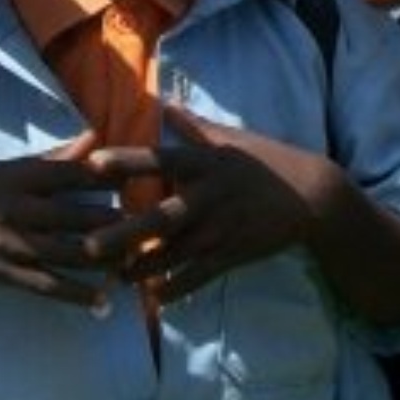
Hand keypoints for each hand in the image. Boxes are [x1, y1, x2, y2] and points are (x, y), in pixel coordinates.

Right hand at [0, 137, 123, 309]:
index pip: (68, 175)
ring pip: (66, 255)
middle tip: (145, 224)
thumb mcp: (10, 167)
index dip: (103, 178)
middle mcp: (18, 211)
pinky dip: (78, 296)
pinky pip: (48, 287)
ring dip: (103, 259)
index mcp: (19, 179)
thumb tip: (95, 136)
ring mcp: (13, 246)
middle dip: (111, 222)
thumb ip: (55, 157)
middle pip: (73, 218)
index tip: (133, 178)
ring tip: (132, 259)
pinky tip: (105, 303)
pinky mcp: (9, 275)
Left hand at [85, 105, 332, 302]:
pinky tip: (153, 297)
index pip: (159, 160)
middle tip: (89, 247)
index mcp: (204, 162)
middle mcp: (208, 196)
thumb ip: (192, 125)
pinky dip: (176, 288)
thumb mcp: (230, 138)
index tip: (93, 163)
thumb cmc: (265, 160)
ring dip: (141, 269)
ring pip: (173, 255)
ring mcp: (221, 229)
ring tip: (113, 277)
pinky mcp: (232, 254)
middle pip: (159, 219)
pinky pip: (198, 276)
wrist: (310, 196)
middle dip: (124, 235)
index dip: (127, 161)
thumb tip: (163, 102)